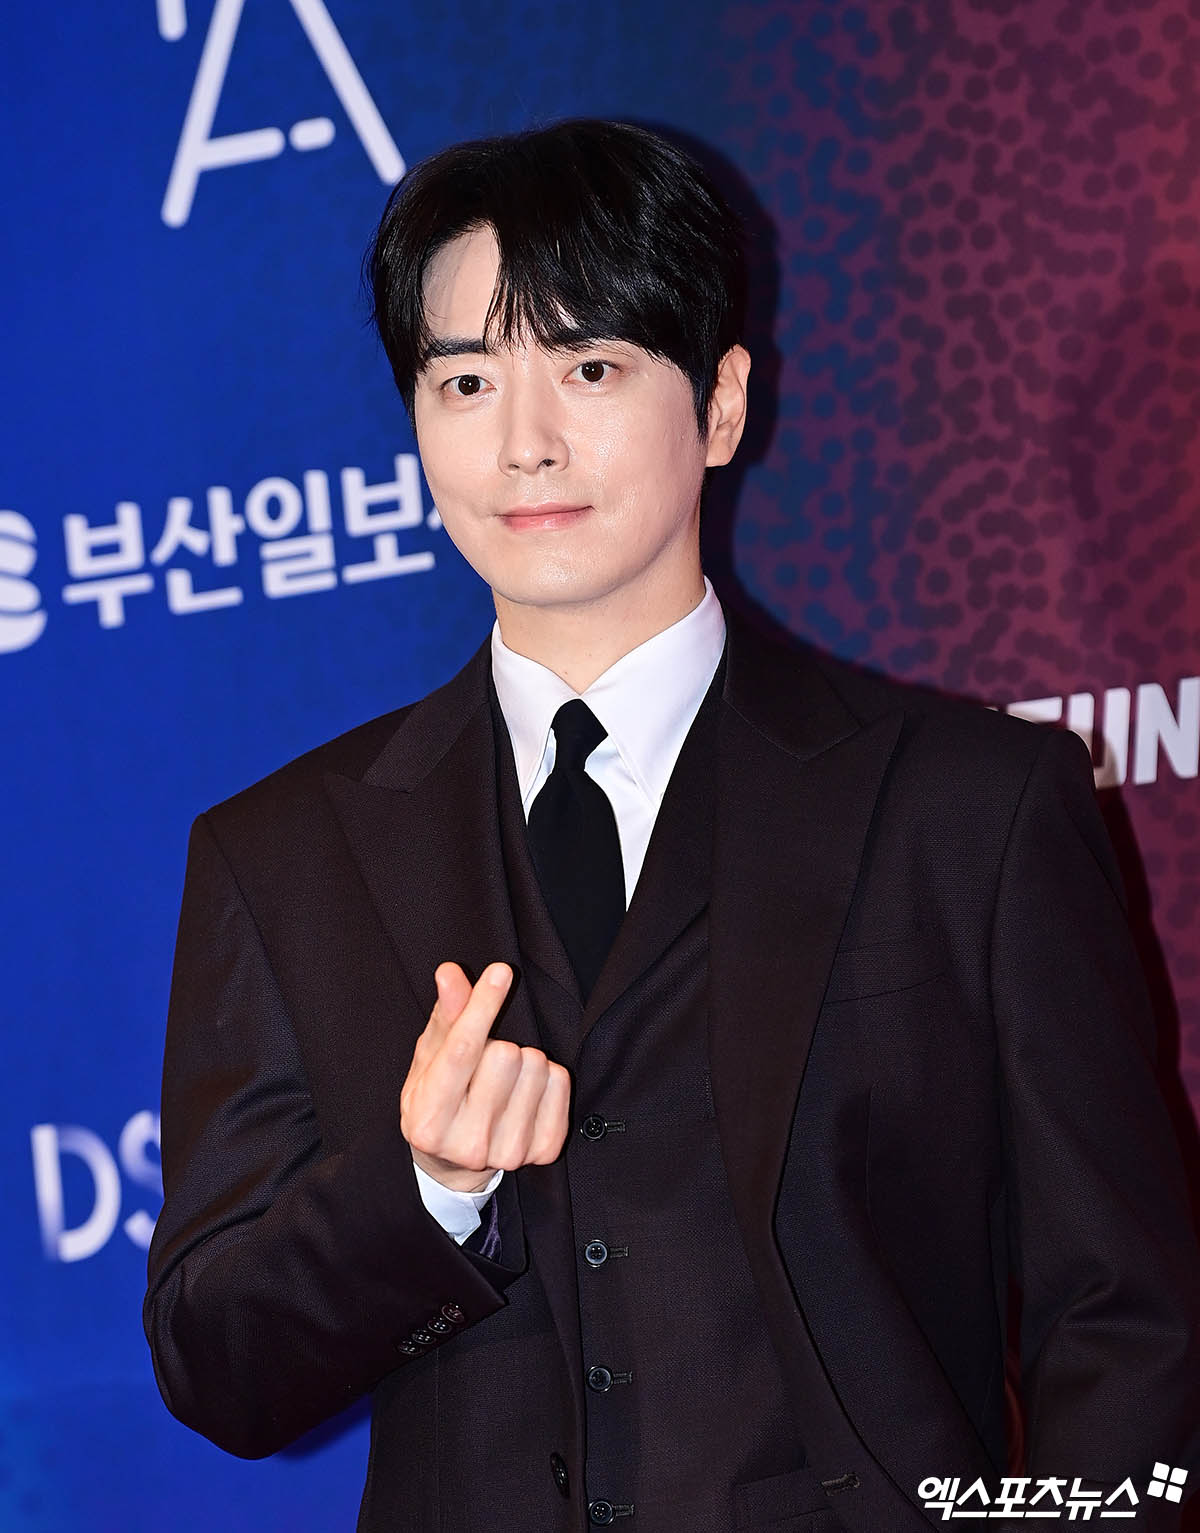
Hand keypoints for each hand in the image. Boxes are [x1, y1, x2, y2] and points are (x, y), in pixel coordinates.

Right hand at [400, 961, 571, 1192]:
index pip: (462, 1050)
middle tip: (486, 1062)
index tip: (500, 972)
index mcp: (428, 1119)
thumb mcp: (429, 1061)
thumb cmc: (438, 1101)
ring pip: (536, 1065)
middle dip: (500, 1044)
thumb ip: (444, 1017)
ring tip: (505, 1080)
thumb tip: (451, 973)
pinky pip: (560, 1082)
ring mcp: (509, 1152)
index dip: (482, 1006)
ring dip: (524, 1060)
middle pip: (506, 1054)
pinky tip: (526, 1093)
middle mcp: (467, 1143)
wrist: (454, 1164)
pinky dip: (547, 1076)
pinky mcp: (544, 1151)